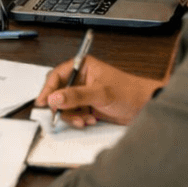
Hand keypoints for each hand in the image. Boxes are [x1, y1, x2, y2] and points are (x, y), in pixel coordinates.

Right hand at [34, 55, 161, 127]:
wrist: (144, 106)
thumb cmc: (128, 91)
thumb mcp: (101, 93)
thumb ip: (76, 96)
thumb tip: (55, 98)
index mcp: (83, 66)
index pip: (57, 75)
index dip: (48, 89)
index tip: (43, 102)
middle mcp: (81, 78)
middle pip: (59, 92)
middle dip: (61, 106)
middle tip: (61, 114)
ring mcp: (84, 93)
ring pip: (65, 106)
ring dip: (72, 115)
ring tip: (84, 119)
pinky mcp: (88, 105)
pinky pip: (74, 113)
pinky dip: (79, 119)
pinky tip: (90, 120)